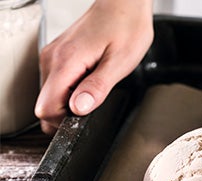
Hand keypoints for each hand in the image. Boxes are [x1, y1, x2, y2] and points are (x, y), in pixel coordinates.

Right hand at [35, 0, 153, 134]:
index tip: (85, 113)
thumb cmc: (126, 27)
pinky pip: (57, 83)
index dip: (66, 119)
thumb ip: (97, 88)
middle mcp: (53, 59)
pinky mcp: (59, 55)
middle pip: (46, 105)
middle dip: (69, 112)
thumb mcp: (119, 63)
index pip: (46, 108)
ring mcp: (53, 56)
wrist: (124, 5)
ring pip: (50, 96)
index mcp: (65, 62)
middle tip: (94, 97)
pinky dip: (72, 89)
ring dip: (71, 99)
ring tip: (95, 82)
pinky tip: (90, 77)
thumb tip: (79, 108)